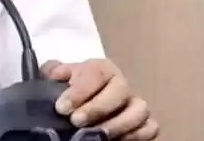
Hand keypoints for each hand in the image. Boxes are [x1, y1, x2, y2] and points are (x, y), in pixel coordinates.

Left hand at [41, 59, 158, 139]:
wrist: (82, 105)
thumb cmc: (70, 89)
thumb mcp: (59, 77)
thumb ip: (54, 72)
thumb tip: (53, 74)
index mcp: (102, 68)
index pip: (96, 73)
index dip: (79, 91)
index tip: (62, 107)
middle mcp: (122, 84)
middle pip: (120, 91)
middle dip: (97, 108)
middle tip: (76, 121)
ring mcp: (136, 104)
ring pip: (139, 110)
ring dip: (117, 125)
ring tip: (95, 136)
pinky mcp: (146, 123)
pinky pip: (150, 128)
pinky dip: (136, 135)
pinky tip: (115, 140)